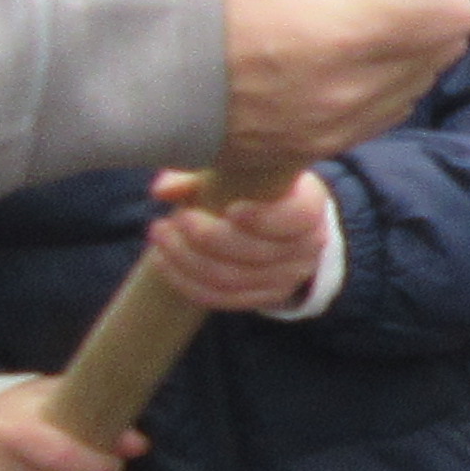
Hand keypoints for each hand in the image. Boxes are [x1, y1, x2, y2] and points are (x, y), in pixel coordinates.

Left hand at [140, 169, 333, 314]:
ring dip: (186, 259)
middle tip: (176, 219)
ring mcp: (286, 278)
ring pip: (230, 278)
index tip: (231, 208)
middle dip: (206, 236)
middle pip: (254, 252)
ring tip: (160, 235)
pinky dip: (185, 280)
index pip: (296, 218)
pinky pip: (220, 298)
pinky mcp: (263, 298)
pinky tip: (162, 260)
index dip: (264, 218)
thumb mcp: (238, 173)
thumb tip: (162, 189)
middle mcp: (306, 247)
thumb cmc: (252, 188)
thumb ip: (201, 176)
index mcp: (309, 206)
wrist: (269, 224)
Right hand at [212, 0, 469, 171]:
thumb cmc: (198, 2)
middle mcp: (347, 90)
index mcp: (341, 33)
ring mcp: (332, 128)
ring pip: (413, 90)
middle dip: (428, 21)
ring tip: (358, 33)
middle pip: (440, 54)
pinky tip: (341, 68)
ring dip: (405, 59)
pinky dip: (376, 91)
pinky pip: (376, 118)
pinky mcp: (312, 152)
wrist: (130, 76)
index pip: (448, 16)